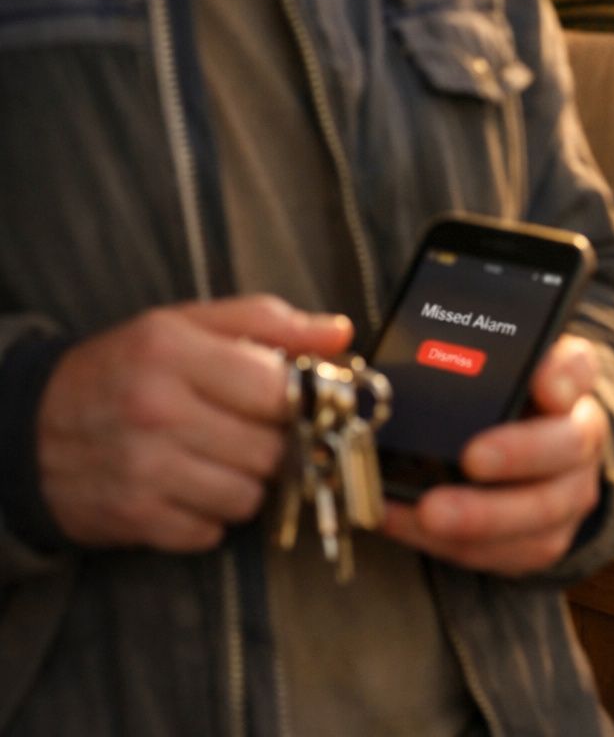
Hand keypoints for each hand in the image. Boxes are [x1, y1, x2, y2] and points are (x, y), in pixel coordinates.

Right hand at [37, 296, 352, 551]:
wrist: (27, 428)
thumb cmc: (126, 369)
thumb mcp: (187, 325)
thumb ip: (269, 323)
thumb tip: (341, 333)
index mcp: (173, 349)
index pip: (279, 389)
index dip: (298, 400)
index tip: (293, 401)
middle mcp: (156, 408)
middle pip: (270, 449)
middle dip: (271, 445)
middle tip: (247, 432)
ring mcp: (143, 468)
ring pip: (249, 496)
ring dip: (245, 483)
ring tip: (215, 459)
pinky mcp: (134, 518)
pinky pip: (213, 531)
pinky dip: (210, 516)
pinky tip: (186, 488)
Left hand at [383, 335, 607, 575]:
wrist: (525, 457)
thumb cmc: (495, 406)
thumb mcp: (485, 369)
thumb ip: (459, 352)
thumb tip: (383, 342)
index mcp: (566, 382)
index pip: (577, 367)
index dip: (564, 377)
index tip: (544, 385)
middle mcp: (580, 436)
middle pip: (569, 445)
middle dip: (520, 454)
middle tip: (473, 457)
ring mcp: (569, 493)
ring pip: (543, 511)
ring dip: (484, 516)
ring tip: (430, 511)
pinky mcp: (544, 539)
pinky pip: (508, 551)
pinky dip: (455, 543)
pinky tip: (407, 523)